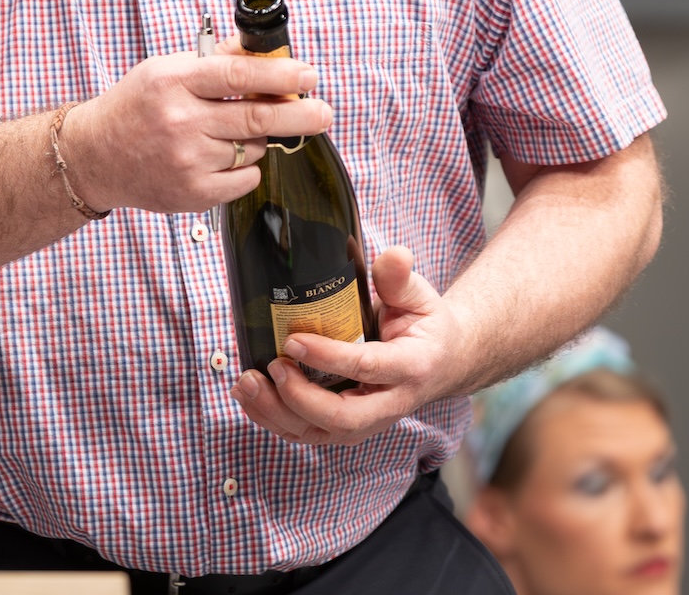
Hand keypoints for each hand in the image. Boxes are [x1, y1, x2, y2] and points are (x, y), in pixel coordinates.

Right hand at [61, 40, 331, 213]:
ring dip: (258, 140)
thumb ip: (214, 62)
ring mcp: (186, 160)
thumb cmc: (133, 107)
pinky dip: (245, 168)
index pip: (237, 75)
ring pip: (253, 149)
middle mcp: (179, 121)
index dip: (280, 74)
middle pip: (257, 117)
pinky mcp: (192, 193)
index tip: (309, 74)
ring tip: (231, 134)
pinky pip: (244, 179)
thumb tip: (264, 54)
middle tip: (324, 112)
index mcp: (173, 82)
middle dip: (301, 114)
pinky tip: (222, 158)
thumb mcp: (164, 70)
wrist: (93, 156)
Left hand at [229, 246, 467, 444]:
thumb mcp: (420, 297)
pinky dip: (273, 420)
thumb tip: (393, 255)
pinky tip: (248, 397)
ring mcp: (368, 421)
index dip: (329, 358)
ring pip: (321, 433)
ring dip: (278, 413)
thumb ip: (400, 278)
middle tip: (272, 365)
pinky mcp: (347, 427)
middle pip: (343, 418)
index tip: (293, 340)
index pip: (367, 368)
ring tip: (247, 383)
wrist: (441, 362)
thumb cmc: (424, 326)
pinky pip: (308, 434)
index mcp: (410, 367)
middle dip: (300, 398)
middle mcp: (390, 403)